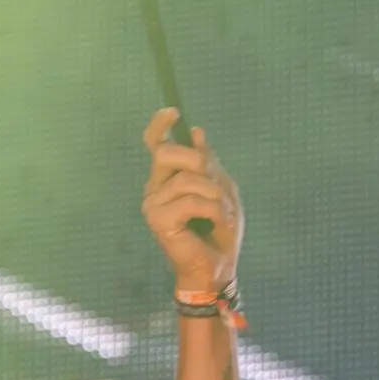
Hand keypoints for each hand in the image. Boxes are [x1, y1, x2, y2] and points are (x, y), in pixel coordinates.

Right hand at [141, 107, 243, 292]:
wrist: (217, 267)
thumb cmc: (219, 232)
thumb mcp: (223, 192)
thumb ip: (210, 164)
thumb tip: (197, 132)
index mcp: (168, 178)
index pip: (155, 144)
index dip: (160, 125)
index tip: (173, 112)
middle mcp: (155, 187)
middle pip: (168, 153)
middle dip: (200, 163)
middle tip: (219, 184)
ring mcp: (153, 203)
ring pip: (187, 179)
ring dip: (216, 195)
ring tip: (225, 213)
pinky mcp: (158, 219)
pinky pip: (190, 201)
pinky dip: (213, 209)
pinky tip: (219, 222)